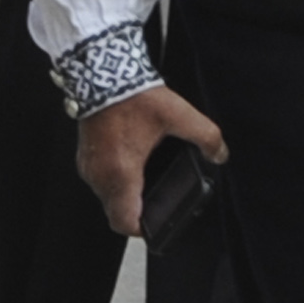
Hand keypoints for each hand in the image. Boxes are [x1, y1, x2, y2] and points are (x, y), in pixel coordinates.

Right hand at [76, 85, 226, 235]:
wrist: (102, 73)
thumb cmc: (133, 96)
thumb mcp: (178, 115)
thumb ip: (205, 136)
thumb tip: (219, 154)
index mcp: (121, 174)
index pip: (126, 223)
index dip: (145, 229)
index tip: (159, 220)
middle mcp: (100, 175)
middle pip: (118, 212)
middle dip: (138, 208)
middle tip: (157, 194)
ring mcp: (88, 166)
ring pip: (108, 197)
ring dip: (126, 193)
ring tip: (146, 174)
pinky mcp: (84, 156)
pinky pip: (101, 180)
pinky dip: (115, 178)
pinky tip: (132, 160)